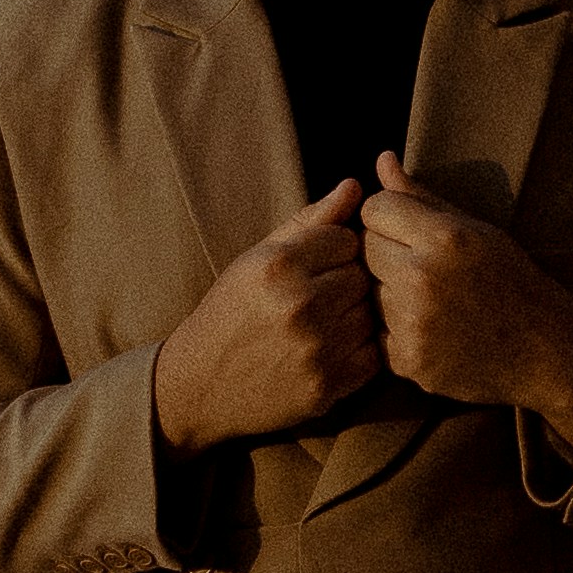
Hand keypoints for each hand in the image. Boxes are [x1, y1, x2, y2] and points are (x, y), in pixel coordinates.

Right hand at [151, 176, 383, 447]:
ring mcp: (316, 348)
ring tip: (322, 324)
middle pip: (362, 275)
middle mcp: (300, 304)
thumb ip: (309, 221)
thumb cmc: (228, 314)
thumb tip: (355, 185)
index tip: (315, 267)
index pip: (347, 238)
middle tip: (319, 298)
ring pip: (372, 314)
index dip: (335, 252)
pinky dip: (359, 352)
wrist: (199, 387)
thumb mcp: (255, 259)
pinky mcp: (327, 386)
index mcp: (278, 264)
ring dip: (354, 317)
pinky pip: (373, 355)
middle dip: (346, 283)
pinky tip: (330, 350)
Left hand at [361, 154, 572, 449]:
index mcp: (444, 237)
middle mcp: (423, 279)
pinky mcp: (408, 361)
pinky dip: (395, 330)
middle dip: (386, 252)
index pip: (374, 208)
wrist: (543, 348)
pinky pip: (376, 332)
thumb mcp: (474, 228)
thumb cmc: (509, 278)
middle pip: (364, 248)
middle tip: (422, 264)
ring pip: (367, 291)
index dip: (390, 216)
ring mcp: (413, 324)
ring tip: (430, 298)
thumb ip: (421, 196)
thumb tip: (382, 159)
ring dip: (388, 291)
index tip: (411, 229)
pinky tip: (431, 327)